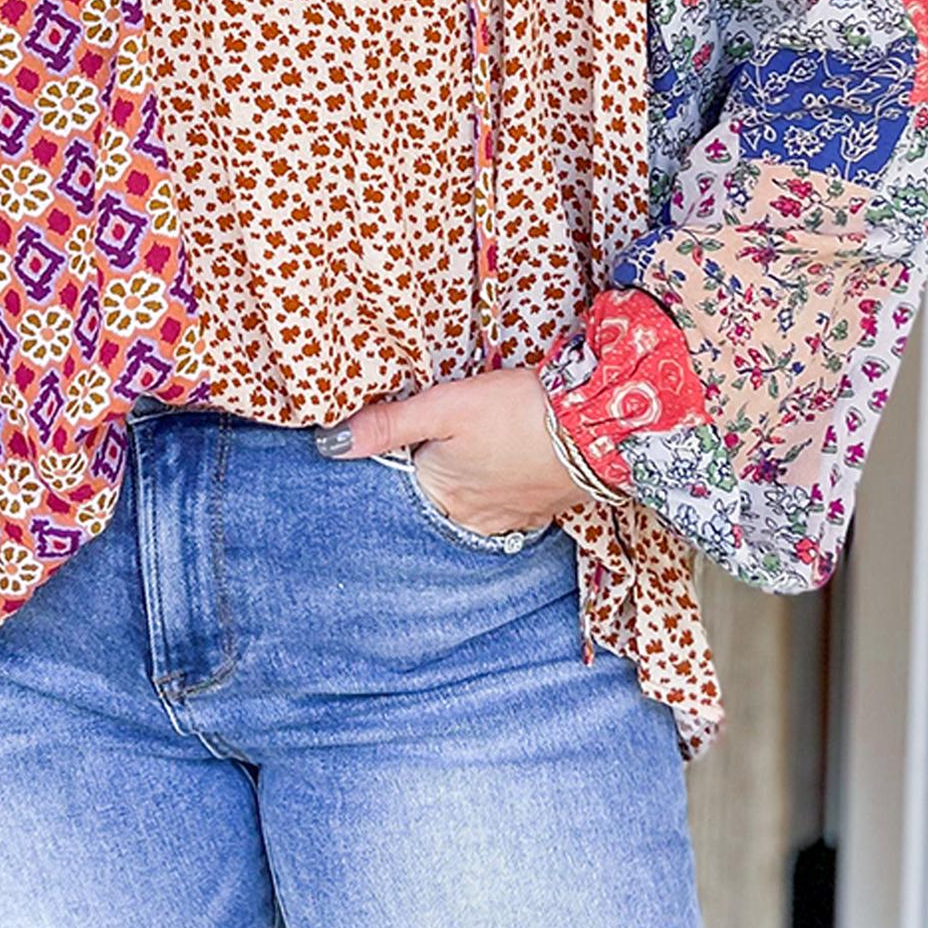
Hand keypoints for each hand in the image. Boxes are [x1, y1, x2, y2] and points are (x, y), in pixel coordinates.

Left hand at [317, 369, 580, 537]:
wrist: (599, 423)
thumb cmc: (516, 411)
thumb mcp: (443, 408)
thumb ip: (387, 426)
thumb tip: (328, 444)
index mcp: (440, 497)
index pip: (402, 484)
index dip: (403, 456)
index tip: (413, 436)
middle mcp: (472, 520)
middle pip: (438, 496)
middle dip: (436, 471)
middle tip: (450, 436)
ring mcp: (511, 520)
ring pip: (474, 501)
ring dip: (472, 479)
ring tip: (479, 446)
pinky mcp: (543, 510)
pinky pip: (508, 502)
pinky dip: (503, 485)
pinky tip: (508, 461)